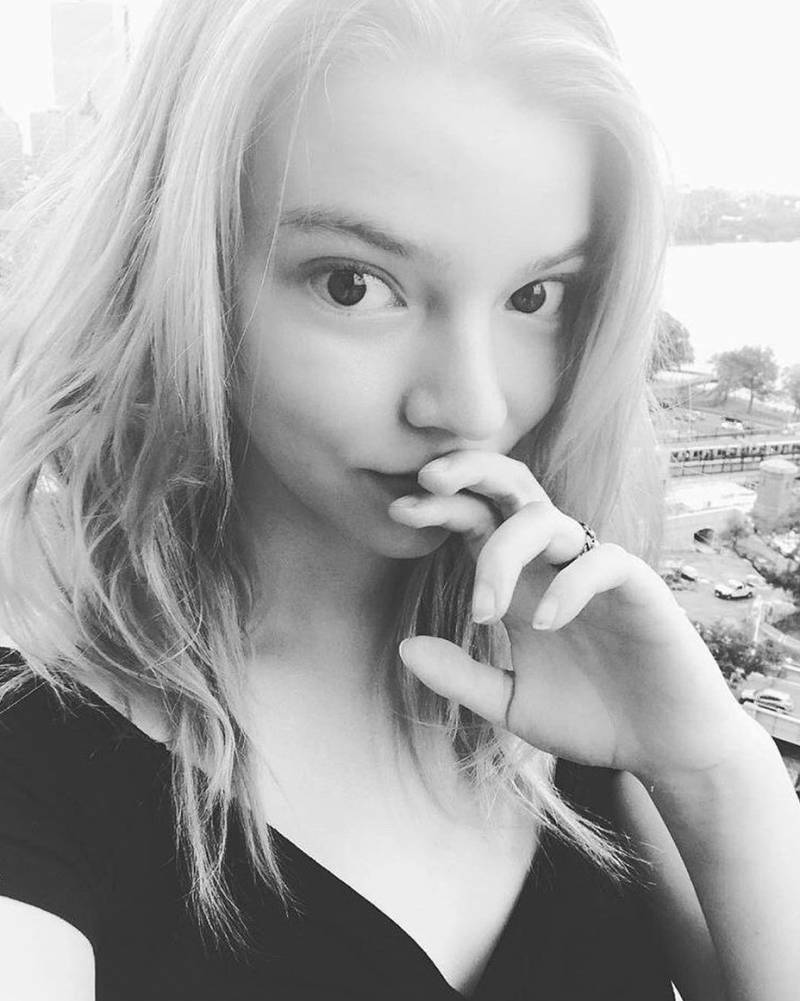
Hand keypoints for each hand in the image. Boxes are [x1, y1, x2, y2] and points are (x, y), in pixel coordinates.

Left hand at [390, 450, 750, 783]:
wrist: (662, 747)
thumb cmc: (589, 718)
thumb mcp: (511, 704)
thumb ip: (462, 677)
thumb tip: (404, 647)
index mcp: (520, 582)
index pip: (476, 520)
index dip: (440, 506)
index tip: (398, 512)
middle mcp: (553, 565)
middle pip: (514, 488)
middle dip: (471, 472)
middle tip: (428, 481)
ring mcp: (596, 571)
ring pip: (548, 519)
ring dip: (505, 551)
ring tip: (484, 611)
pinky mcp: (639, 588)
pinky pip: (602, 562)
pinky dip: (569, 586)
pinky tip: (545, 626)